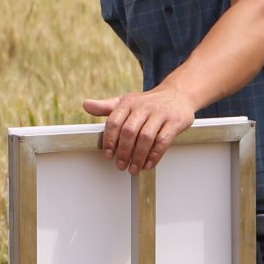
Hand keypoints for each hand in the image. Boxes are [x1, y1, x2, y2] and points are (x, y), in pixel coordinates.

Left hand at [82, 84, 196, 172]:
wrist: (178, 94)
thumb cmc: (148, 103)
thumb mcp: (126, 101)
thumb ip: (106, 107)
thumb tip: (86, 105)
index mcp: (129, 102)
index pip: (114, 122)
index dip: (110, 140)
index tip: (108, 154)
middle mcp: (144, 107)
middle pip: (129, 132)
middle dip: (123, 152)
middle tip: (120, 165)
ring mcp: (160, 114)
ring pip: (146, 138)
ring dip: (138, 156)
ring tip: (133, 168)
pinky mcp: (174, 122)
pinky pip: (163, 141)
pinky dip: (154, 155)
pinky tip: (148, 164)